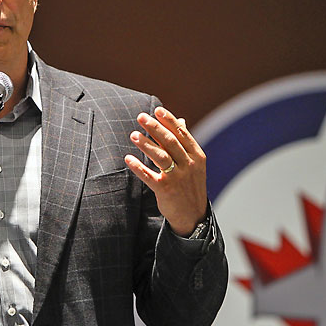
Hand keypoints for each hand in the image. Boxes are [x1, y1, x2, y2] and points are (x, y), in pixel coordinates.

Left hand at [125, 106, 207, 235]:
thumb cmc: (190, 185)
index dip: (169, 121)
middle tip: (141, 117)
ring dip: (146, 144)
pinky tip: (128, 158)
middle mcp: (189, 165)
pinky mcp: (166, 190)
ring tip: (134, 135)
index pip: (182, 134)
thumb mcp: (194, 163)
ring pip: (160, 157)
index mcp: (197, 156)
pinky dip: (138, 167)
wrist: (193, 215)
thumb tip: (180, 120)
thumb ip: (185, 143)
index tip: (157, 110)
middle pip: (170, 142)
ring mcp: (178, 178)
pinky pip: (149, 176)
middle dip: (155, 128)